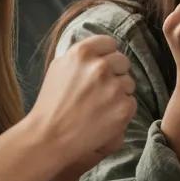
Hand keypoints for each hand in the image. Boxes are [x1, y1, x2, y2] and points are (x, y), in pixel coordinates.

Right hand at [27, 35, 135, 176]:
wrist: (49, 137)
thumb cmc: (52, 103)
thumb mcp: (59, 67)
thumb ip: (81, 54)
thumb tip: (101, 47)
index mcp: (82, 53)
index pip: (110, 43)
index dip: (106, 56)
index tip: (100, 68)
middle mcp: (100, 67)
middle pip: (123, 62)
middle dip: (114, 74)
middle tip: (98, 90)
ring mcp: (113, 87)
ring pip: (129, 83)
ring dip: (119, 92)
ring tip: (98, 106)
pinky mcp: (123, 107)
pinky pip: (131, 102)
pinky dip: (121, 110)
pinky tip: (104, 117)